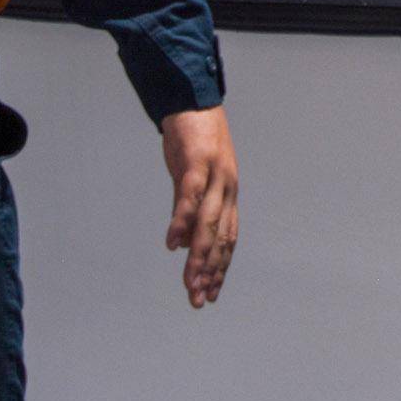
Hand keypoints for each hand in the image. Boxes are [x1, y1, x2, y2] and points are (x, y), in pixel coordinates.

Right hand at [160, 104, 238, 307]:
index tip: (211, 294)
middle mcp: (227, 188)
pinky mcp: (198, 162)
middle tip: (199, 301)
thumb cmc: (192, 142)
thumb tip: (186, 244)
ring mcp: (215, 175)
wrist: (192, 100)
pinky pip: (190, 197)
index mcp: (227, 194)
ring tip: (190, 283)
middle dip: (210, 272)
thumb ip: (189, 212)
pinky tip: (173, 244)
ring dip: (199, 256)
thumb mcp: (190, 180)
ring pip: (209, 223)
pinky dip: (181, 221)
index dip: (220, 268)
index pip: (228, 239)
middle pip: (220, 238)